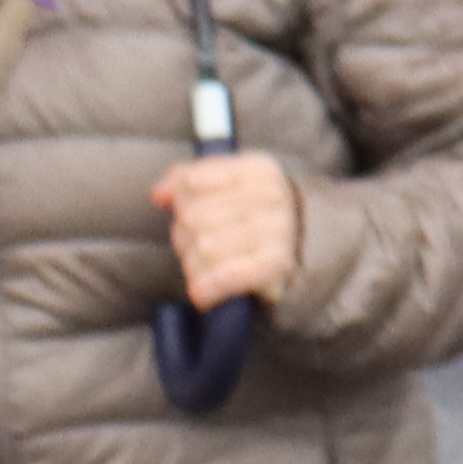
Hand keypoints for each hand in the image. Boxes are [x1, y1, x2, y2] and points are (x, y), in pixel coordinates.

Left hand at [153, 151, 300, 310]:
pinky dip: (208, 287)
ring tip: (207, 267)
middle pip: (193, 217)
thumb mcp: (227, 185)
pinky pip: (228, 275)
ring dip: (195, 265)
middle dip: (185, 237)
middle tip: (198, 246)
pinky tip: (202, 294)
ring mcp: (277, 229)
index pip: (191, 182)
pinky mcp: (278, 264)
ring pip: (204, 248)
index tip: (190, 210)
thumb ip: (187, 179)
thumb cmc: (252, 216)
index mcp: (258, 170)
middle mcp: (271, 195)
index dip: (182, 202)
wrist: (303, 249)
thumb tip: (159, 195)